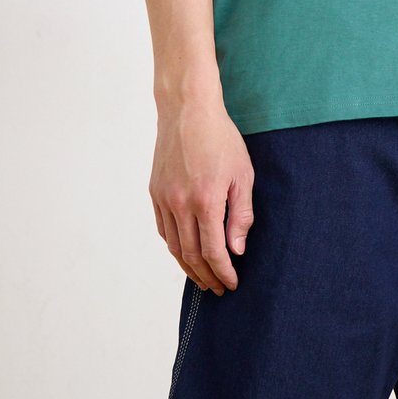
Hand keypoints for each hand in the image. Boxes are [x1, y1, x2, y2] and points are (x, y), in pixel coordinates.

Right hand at [148, 103, 254, 295]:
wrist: (187, 110)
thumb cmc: (221, 139)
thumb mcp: (243, 174)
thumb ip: (241, 215)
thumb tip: (237, 249)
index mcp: (205, 200)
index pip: (213, 251)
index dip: (223, 271)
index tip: (232, 283)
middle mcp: (180, 204)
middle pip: (191, 255)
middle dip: (207, 276)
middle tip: (219, 288)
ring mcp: (164, 199)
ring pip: (174, 246)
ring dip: (189, 268)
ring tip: (204, 278)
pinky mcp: (155, 192)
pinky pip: (164, 230)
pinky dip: (175, 247)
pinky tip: (186, 253)